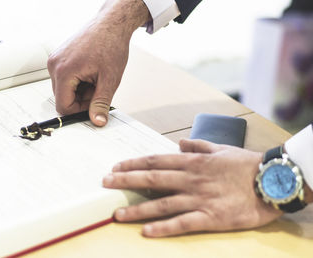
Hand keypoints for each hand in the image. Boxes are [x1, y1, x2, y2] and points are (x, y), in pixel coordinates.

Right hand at [47, 0, 149, 125]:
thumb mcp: (109, 80)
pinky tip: (90, 71)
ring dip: (80, 90)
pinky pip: (64, 78)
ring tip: (95, 77)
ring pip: (64, 89)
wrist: (111, 23)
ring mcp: (55, 60)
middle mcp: (54, 65)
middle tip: (99, 87)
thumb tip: (97, 122)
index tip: (95, 105)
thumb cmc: (111, 45)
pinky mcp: (58, 57)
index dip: (80, 111)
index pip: (63, 106)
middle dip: (81, 99)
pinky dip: (78, 80)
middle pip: (63, 98)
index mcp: (63, 72)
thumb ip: (101, 103)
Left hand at [103, 139, 282, 236]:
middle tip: (105, 183)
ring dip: (137, 209)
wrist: (272, 180)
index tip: (115, 166)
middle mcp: (190, 179)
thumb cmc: (246, 164)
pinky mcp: (210, 218)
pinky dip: (163, 228)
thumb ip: (198, 145)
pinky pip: (182, 223)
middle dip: (125, 181)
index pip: (155, 161)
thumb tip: (179, 144)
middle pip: (151, 180)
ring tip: (116, 214)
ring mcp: (199, 199)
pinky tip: (146, 232)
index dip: (133, 163)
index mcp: (192, 162)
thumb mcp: (220, 148)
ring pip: (161, 204)